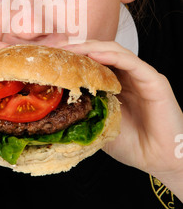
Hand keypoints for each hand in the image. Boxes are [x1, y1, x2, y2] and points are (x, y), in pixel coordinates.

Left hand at [61, 41, 182, 199]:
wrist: (159, 160)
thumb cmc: (133, 145)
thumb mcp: (98, 125)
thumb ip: (84, 112)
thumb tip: (54, 109)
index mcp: (115, 84)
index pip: (91, 62)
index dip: (71, 57)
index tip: (48, 57)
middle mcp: (127, 76)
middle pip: (99, 52)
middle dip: (76, 48)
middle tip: (53, 49)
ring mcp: (141, 75)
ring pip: (113, 52)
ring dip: (90, 48)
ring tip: (69, 50)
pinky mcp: (153, 80)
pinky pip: (131, 62)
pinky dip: (111, 55)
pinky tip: (94, 54)